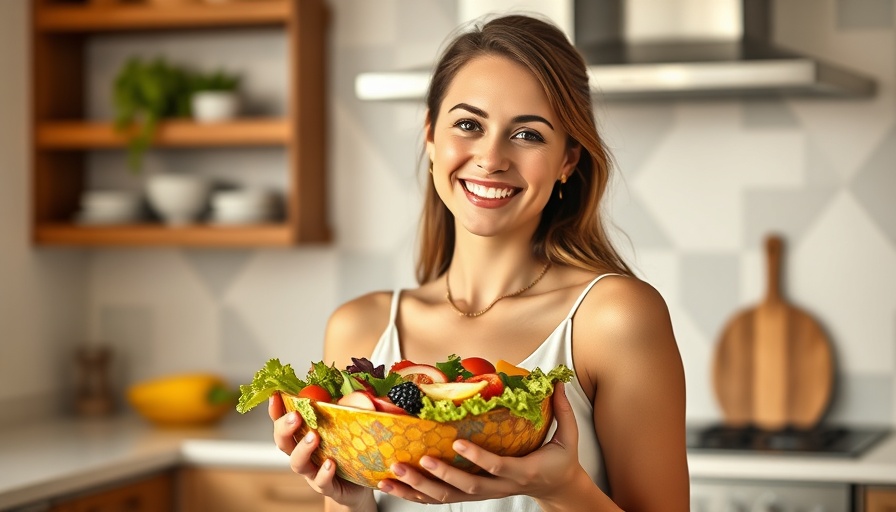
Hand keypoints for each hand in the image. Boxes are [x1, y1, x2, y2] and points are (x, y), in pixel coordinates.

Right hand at [269, 394, 375, 510]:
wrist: (360, 483)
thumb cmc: (349, 449)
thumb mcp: (350, 424)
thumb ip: (351, 408)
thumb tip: (361, 396)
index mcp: (304, 434)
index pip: (284, 420)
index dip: (276, 409)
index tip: (276, 395)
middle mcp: (304, 453)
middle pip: (283, 442)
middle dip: (284, 428)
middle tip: (295, 416)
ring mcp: (313, 471)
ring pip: (298, 463)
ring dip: (303, 449)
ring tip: (313, 437)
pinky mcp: (327, 486)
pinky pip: (321, 482)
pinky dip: (324, 473)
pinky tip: (330, 464)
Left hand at [376, 383, 586, 505]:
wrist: (556, 488)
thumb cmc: (560, 460)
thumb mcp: (568, 438)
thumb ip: (562, 410)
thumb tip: (559, 381)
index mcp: (522, 472)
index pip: (497, 467)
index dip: (477, 457)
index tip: (458, 443)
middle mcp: (500, 486)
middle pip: (466, 488)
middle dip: (441, 475)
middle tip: (419, 460)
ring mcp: (485, 493)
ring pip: (448, 497)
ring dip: (420, 487)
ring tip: (396, 472)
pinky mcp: (473, 495)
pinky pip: (441, 499)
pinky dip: (416, 494)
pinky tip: (394, 485)